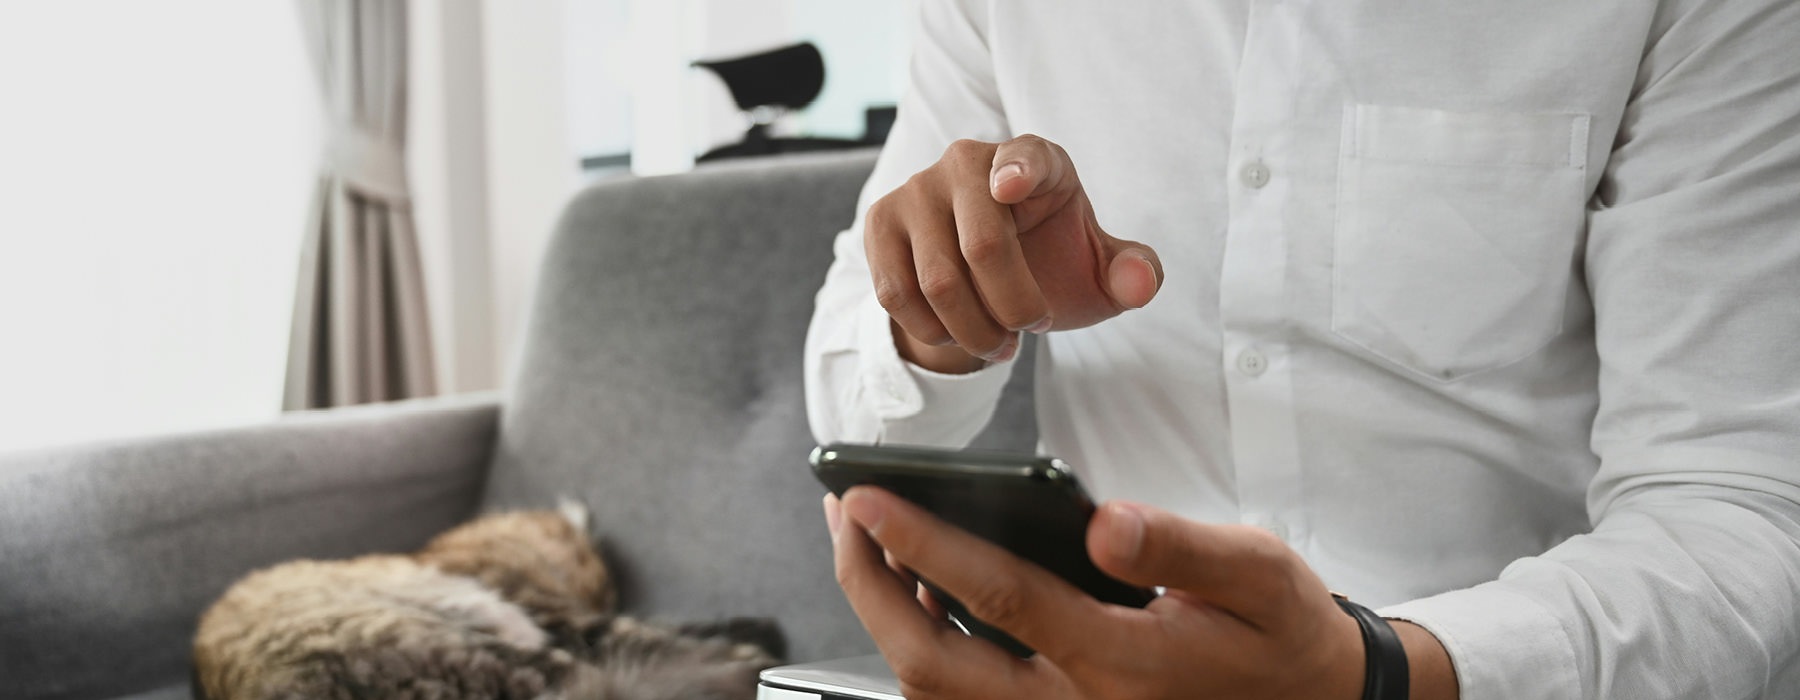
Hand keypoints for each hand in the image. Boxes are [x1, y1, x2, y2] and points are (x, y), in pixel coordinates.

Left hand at [825, 488, 1454, 698]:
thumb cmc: (1280, 631)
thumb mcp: (1259, 575)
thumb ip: (1182, 546)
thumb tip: (1104, 522)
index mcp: (1121, 661)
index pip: (996, 598)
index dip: (921, 543)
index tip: (864, 496)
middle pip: (933, 663)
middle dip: (868, 586)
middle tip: (843, 514)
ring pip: (935, 693)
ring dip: (886, 619)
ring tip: (867, 544)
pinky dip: (922, 649)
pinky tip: (918, 593)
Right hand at [863, 135, 1162, 372]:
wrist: (983, 275)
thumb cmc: (1051, 261)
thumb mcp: (1098, 272)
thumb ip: (1133, 274)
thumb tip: (1139, 284)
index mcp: (1034, 158)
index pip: (1027, 156)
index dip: (1019, 169)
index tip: (1012, 187)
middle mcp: (968, 161)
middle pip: (984, 247)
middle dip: (1013, 309)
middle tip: (1030, 332)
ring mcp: (918, 188)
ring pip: (938, 281)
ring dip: (974, 332)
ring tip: (998, 343)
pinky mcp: (882, 220)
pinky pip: (897, 292)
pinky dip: (932, 330)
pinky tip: (955, 333)